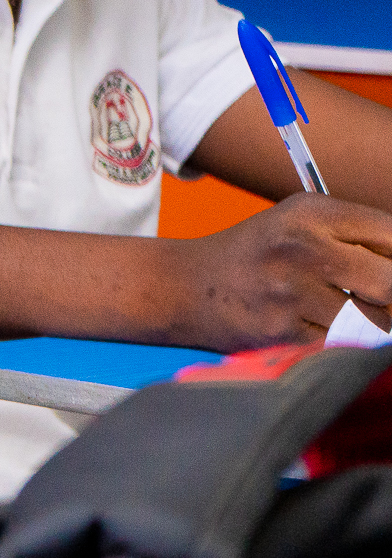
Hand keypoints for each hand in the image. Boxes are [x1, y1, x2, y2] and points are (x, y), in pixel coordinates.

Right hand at [161, 193, 391, 347]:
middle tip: (373, 298)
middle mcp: (301, 247)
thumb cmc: (258, 254)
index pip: (391, 234)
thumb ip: (356, 235)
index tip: (386, 268)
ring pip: (371, 322)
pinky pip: (341, 344)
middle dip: (389, 296)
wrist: (185, 286)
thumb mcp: (299, 222)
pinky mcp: (282, 331)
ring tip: (341, 312)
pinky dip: (338, 341)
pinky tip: (314, 327)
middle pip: (390, 282)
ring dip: (368, 324)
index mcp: (311, 213)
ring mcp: (290, 292)